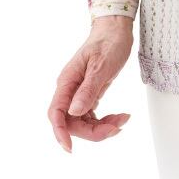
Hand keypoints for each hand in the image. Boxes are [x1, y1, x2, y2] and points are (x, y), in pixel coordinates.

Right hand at [48, 16, 133, 152]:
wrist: (115, 30)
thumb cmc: (108, 43)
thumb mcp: (101, 66)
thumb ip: (88, 89)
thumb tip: (73, 112)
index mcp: (67, 82)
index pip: (56, 113)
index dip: (60, 132)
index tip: (69, 148)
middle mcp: (69, 90)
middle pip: (71, 122)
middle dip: (93, 130)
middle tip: (117, 127)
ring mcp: (78, 93)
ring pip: (82, 121)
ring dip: (101, 127)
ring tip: (122, 120)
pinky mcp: (89, 94)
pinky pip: (91, 116)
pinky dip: (105, 120)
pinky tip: (120, 117)